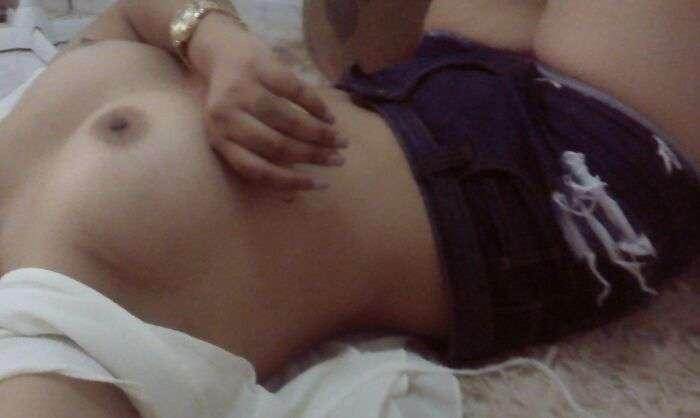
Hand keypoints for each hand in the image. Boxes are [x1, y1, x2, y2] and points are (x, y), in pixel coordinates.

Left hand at [191, 15, 346, 190]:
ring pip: (289, 119)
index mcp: (220, 140)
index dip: (291, 181)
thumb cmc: (234, 104)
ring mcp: (244, 89)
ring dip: (319, 134)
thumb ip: (260, 162)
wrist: (220, 51)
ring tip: (339, 141)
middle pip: (277, 145)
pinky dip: (317, 107)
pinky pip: (296, 91)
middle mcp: (227, 117)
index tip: (320, 185)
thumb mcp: (236, 134)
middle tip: (337, 160)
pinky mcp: (261, 66)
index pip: (257, 170)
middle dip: (312, 155)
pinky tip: (329, 118)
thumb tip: (292, 199)